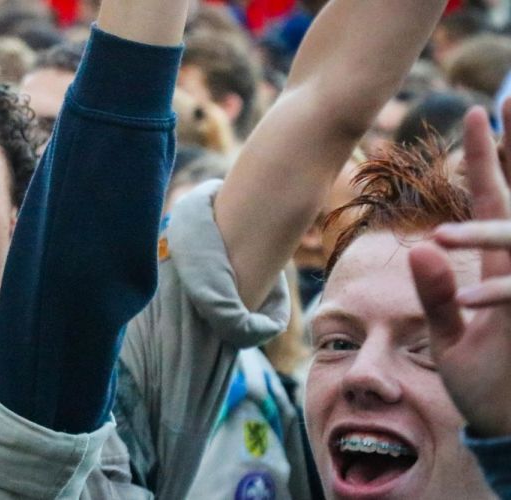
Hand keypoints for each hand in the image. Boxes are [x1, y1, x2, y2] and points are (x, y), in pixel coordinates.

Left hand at [410, 104, 510, 437]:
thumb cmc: (484, 385)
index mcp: (501, 269)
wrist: (507, 432)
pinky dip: (493, 300)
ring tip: (441, 237)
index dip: (490, 157)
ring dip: (484, 241)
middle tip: (495, 109)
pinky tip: (468, 303)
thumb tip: (422, 247)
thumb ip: (435, 296)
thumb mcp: (450, 337)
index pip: (495, 200)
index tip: (479, 113)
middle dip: (509, 161)